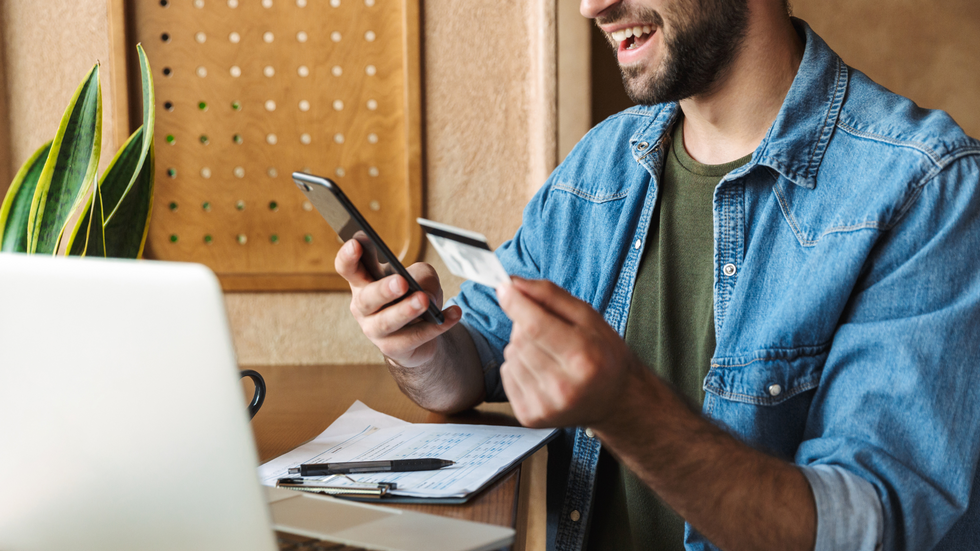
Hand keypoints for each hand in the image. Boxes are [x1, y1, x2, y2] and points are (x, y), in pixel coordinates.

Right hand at [335, 239, 460, 367]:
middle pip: (367, 298)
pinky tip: (453, 314)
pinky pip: (415, 337)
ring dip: (407, 310)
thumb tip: (423, 291)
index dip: (348, 257)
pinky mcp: (393, 349)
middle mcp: (363, 307)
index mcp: (362, 282)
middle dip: (384, 290)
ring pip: (388, 322)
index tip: (355, 244)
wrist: (419, 334)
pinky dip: (436, 326)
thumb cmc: (413, 295)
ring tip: (425, 300)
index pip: (347, 268)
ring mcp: (375, 331)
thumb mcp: (420, 276)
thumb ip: (420, 275)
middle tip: (402, 282)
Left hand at [496, 277, 641, 427]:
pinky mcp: (531, 417)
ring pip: (510, 355)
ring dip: (522, 347)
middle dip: (525, 325)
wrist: (616, 400)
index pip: (535, 325)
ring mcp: (546, 406)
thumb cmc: (604, 354)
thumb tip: (512, 282)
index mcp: (583, 358)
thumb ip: (550, 295)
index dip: (514, 303)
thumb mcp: (588, 316)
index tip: (504, 287)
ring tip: (549, 354)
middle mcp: (564, 386)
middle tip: (549, 331)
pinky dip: (518, 367)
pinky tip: (541, 372)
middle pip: (520, 339)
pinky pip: (506, 375)